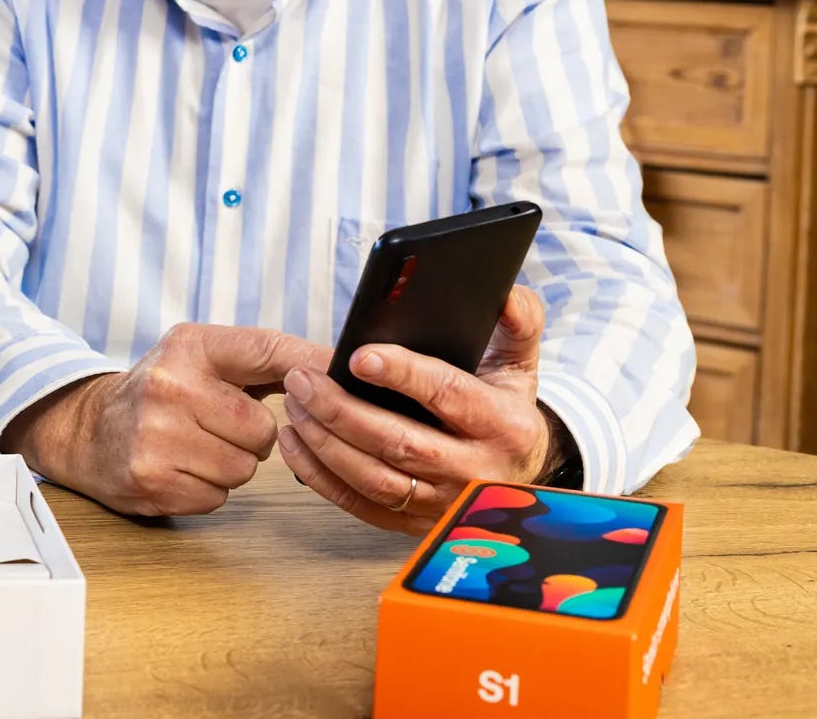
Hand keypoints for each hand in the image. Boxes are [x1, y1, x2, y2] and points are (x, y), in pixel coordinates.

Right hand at [2, 323, 328, 516]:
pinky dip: (206, 490)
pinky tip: (180, 469)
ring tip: (196, 447)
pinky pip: (217, 497)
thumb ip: (263, 359)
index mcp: (190, 345)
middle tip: (218, 425)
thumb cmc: (162, 391)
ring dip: (230, 466)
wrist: (89, 430)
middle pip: (263, 430)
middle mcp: (171, 386)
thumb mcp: (202, 356)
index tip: (343, 376)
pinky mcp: (151, 480)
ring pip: (243, 469)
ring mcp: (157, 436)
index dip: (311, 366)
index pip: (267, 350)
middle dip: (252, 437)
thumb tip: (336, 367)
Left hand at [277, 286, 556, 531]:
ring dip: (325, 442)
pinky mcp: (417, 523)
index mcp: (505, 424)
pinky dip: (322, 477)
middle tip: (302, 379)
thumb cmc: (506, 404)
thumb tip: (504, 293)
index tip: (357, 356)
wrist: (521, 469)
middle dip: (342, 410)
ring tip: (294, 404)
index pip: (447, 394)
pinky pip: (361, 505)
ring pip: (375, 478)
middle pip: (400, 442)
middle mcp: (476, 471)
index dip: (402, 375)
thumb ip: (520, 321)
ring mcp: (444, 503)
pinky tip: (296, 444)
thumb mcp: (522, 361)